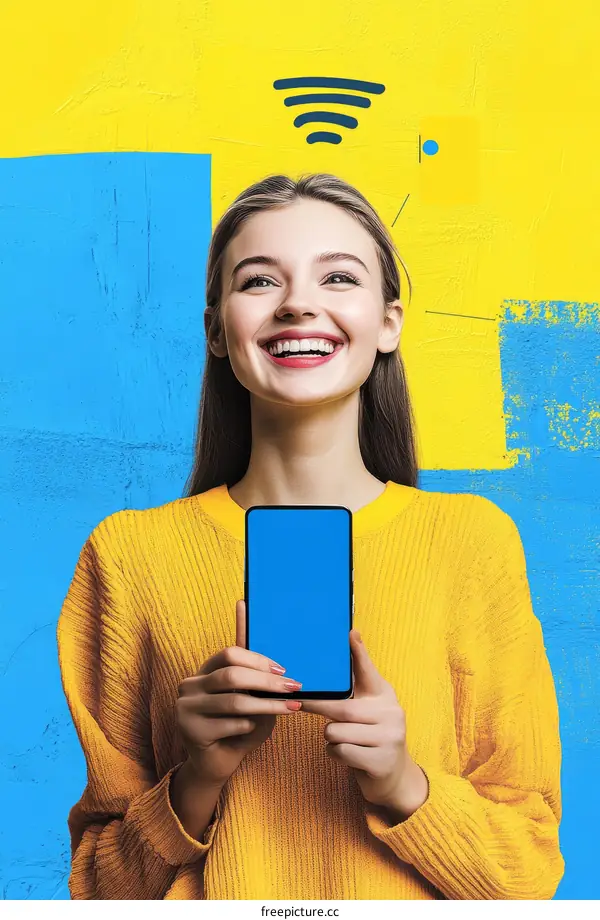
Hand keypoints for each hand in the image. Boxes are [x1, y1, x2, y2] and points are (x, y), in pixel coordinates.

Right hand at [175, 600, 301, 787]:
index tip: (282, 670)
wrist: (215, 764)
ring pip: (234, 701)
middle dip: (266, 681)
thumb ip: (258, 685)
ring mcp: (186, 708)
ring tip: (289, 708)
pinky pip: (230, 725)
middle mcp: (190, 686)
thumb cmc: (237, 729)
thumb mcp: (250, 702)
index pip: (229, 654)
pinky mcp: (191, 731)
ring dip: (266, 705)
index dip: (257, 660)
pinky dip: (248, 726)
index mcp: (203, 673)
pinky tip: (252, 729)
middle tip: (292, 687)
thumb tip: (282, 673)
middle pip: (231, 675)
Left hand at [300, 629, 428, 820]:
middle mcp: (391, 713)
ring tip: (343, 741)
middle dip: (317, 708)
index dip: (358, 653)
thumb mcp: (369, 712)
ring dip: (330, 738)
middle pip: (341, 708)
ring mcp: (389, 738)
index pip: (369, 671)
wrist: (395, 778)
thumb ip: (355, 691)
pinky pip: (340, 752)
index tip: (349, 633)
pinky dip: (335, 754)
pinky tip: (348, 756)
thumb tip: (334, 664)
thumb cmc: (371, 738)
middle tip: (299, 704)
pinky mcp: (381, 761)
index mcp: (385, 696)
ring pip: (336, 731)